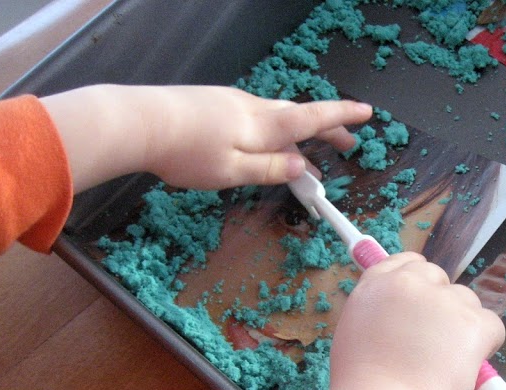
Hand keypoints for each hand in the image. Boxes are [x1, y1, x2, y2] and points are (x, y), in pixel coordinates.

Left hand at [42, 85, 372, 192]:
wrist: (139, 122)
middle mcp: (253, 108)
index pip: (313, 118)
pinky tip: (263, 145)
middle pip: (298, 116)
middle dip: (325, 129)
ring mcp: (232, 102)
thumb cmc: (188, 152)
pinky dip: (272, 131)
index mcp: (264, 125)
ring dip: (297, 134)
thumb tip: (302, 167)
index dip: (341, 117)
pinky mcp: (213, 104)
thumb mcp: (233, 171)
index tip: (366, 112)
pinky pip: (255, 116)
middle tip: (345, 144)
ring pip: (276, 116)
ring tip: (306, 157)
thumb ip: (270, 169)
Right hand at [305, 254, 505, 389]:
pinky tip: (467, 368)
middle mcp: (410, 284)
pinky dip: (486, 346)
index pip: (405, 263)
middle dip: (442, 306)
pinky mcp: (472, 323)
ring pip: (467, 303)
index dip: (418, 281)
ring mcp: (443, 301)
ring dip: (462, 327)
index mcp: (376, 285)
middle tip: (436, 343)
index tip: (425, 297)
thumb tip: (399, 320)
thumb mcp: (354, 339)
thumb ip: (379, 319)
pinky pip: (492, 326)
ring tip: (444, 365)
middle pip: (439, 279)